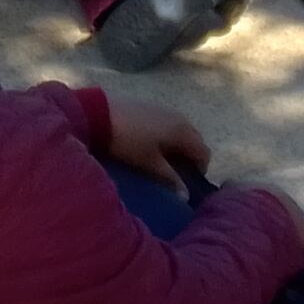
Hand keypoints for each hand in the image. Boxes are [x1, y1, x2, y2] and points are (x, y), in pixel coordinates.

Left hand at [95, 96, 209, 185]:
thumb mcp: (149, 163)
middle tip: (177, 175)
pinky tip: (152, 147)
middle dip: (191, 158)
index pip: (204, 152)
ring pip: (182, 131)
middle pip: (195, 140)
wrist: (99, 114)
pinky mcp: (151, 107)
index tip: (188, 185)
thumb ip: (170, 178)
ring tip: (164, 163)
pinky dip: (168, 137)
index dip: (200, 171)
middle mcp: (180, 117)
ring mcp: (166, 110)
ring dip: (179, 147)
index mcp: (183, 131)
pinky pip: (169, 125)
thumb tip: (185, 196)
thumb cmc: (128, 141)